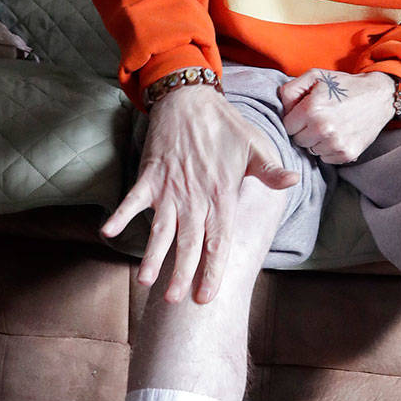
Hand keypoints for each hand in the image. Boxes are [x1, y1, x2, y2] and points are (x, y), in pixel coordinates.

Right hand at [102, 87, 298, 304]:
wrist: (189, 98)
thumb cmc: (224, 126)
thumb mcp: (254, 147)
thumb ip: (270, 171)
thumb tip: (293, 182)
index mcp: (222, 196)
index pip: (219, 242)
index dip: (213, 271)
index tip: (207, 297)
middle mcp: (195, 198)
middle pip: (189, 244)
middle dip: (182, 274)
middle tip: (175, 302)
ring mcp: (170, 189)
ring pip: (161, 229)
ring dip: (153, 255)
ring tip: (146, 281)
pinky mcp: (149, 176)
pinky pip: (132, 200)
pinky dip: (120, 214)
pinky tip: (108, 233)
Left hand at [278, 68, 395, 164]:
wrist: (378, 96)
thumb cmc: (344, 86)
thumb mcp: (316, 76)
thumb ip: (291, 89)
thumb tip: (281, 107)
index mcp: (312, 109)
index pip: (287, 126)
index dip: (295, 119)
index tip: (306, 113)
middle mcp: (323, 128)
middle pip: (298, 141)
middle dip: (305, 131)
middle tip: (319, 119)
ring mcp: (336, 143)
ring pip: (312, 150)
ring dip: (317, 141)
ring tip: (331, 126)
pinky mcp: (347, 153)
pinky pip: (326, 158)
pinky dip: (330, 149)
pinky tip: (339, 134)